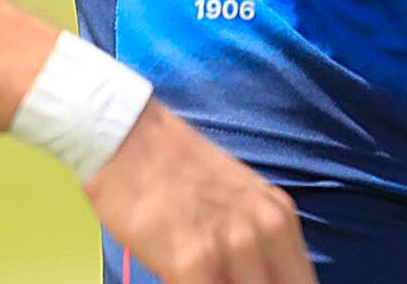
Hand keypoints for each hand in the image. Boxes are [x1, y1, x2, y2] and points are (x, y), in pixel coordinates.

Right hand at [86, 101, 313, 283]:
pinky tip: (179, 280)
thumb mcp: (237, 199)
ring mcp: (233, 245)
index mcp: (279, 217)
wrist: (126, 138)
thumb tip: (259, 278)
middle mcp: (266, 229)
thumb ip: (257, 242)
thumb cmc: (174, 171)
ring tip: (200, 279)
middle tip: (221, 282)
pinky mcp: (194, 260)